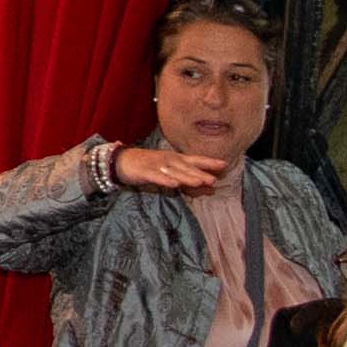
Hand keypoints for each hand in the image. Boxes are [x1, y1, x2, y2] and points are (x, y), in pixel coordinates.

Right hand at [109, 146, 228, 195]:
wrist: (122, 161)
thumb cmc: (148, 166)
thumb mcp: (169, 172)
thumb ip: (188, 180)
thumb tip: (210, 187)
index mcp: (175, 159)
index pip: (195, 160)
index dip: (209, 162)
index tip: (224, 165)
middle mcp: (168, 160)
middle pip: (187, 168)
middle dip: (200, 173)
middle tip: (214, 180)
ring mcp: (157, 165)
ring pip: (174, 173)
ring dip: (187, 177)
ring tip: (199, 183)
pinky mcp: (145, 172)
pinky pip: (156, 177)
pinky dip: (165, 180)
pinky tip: (173, 185)